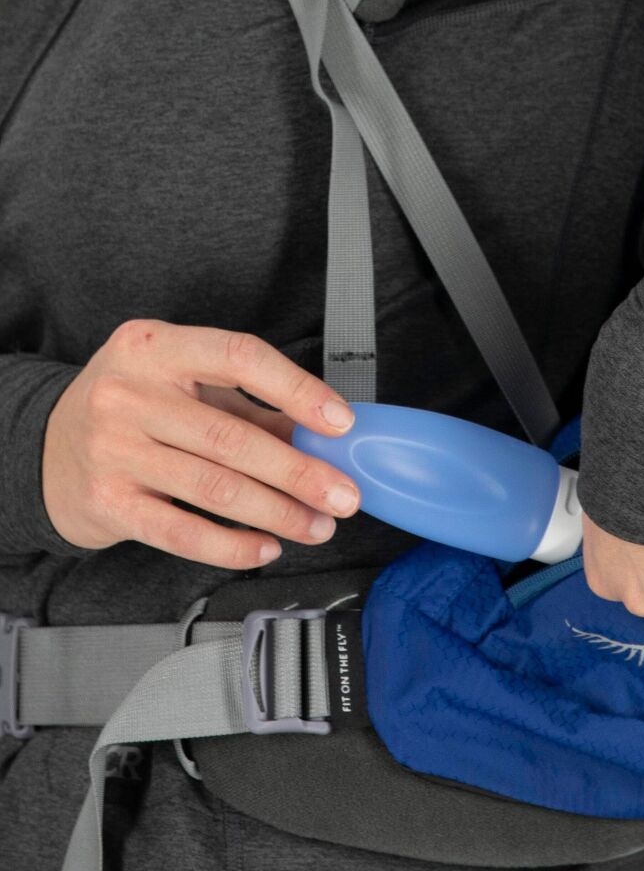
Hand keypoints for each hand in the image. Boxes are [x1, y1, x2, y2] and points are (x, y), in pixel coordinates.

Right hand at [42, 319, 360, 567]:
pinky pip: (184, 532)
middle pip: (233, 437)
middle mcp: (129, 393)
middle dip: (301, 472)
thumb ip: (250, 405)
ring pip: (216, 488)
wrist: (48, 450)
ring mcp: (114, 450)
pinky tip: (266, 546)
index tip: (340, 422)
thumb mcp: (185, 385)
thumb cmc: (132, 409)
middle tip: (343, 493)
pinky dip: (234, 545)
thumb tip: (324, 434)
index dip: (298, 390)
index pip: (240, 357)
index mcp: (156, 347)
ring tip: (317, 524)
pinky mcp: (108, 504)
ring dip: (279, 513)